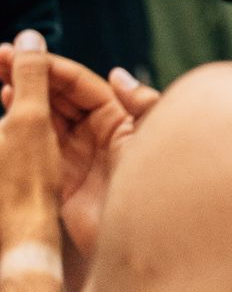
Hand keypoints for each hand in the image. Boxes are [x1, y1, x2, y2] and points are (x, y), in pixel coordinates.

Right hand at [0, 47, 157, 262]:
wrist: (143, 241)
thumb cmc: (155, 186)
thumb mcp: (152, 140)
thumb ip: (141, 104)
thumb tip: (117, 74)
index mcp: (117, 117)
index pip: (78, 84)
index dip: (50, 66)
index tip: (23, 50)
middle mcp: (94, 133)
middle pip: (56, 96)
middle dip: (30, 75)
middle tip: (0, 58)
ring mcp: (74, 156)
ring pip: (43, 119)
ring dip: (22, 97)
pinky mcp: (58, 182)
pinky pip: (36, 149)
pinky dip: (19, 129)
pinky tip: (5, 111)